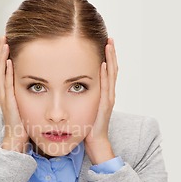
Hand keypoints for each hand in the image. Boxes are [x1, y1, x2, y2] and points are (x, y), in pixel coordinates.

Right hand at [0, 37, 28, 152]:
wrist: (17, 140)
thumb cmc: (26, 124)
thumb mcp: (30, 105)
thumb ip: (33, 94)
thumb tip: (44, 85)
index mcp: (10, 90)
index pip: (6, 68)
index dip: (8, 54)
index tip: (12, 40)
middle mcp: (5, 91)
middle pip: (1, 66)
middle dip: (3, 50)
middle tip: (6, 35)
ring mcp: (5, 96)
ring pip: (1, 71)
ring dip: (2, 56)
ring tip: (5, 42)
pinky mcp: (8, 102)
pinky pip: (6, 83)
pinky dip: (6, 71)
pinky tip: (8, 60)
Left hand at [84, 38, 118, 164]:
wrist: (94, 143)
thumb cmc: (87, 127)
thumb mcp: (82, 107)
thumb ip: (78, 96)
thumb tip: (68, 86)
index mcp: (101, 93)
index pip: (106, 71)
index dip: (106, 57)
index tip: (103, 42)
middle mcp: (107, 94)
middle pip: (111, 69)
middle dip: (110, 53)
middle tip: (109, 38)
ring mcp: (108, 99)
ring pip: (112, 75)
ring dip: (110, 59)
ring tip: (108, 45)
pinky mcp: (105, 106)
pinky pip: (107, 87)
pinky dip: (106, 75)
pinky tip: (104, 64)